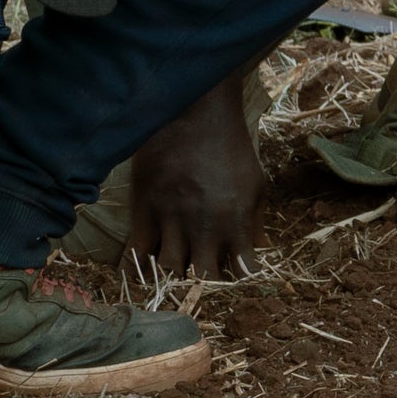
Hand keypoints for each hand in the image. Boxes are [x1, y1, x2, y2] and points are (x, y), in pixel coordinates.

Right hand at [128, 65, 263, 278]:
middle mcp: (205, 227)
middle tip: (200, 274)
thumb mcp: (255, 184)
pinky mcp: (145, 211)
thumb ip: (256, 223)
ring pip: (169, 271)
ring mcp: (172, 221)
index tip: (231, 275)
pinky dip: (137, 270)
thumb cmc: (230, 148)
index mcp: (237, 222)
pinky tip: (138, 274)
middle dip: (204, 283)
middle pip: (202, 279)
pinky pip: (136, 254)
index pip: (241, 272)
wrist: (195, 114)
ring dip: (173, 276)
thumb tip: (260, 253)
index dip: (237, 279)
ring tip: (175, 268)